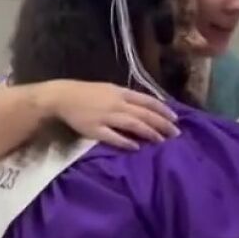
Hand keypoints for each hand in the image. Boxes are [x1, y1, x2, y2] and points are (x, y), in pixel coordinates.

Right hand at [47, 81, 179, 150]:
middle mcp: (116, 104)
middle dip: (162, 124)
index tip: (176, 119)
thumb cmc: (87, 93)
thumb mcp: (109, 90)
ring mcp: (106, 117)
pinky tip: (136, 148)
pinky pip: (113, 137)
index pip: (147, 101)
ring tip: (161, 141)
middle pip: (144, 114)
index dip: (163, 110)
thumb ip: (127, 99)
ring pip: (133, 124)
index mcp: (120, 92)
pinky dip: (125, 142)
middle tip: (176, 134)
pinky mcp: (95, 129)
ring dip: (149, 133)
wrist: (62, 97)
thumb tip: (146, 108)